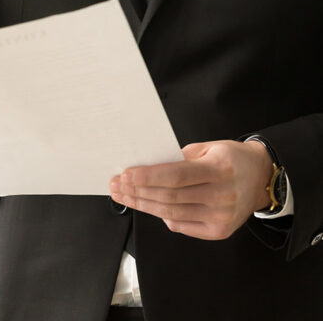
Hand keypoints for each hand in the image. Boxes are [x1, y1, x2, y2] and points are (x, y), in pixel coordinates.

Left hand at [109, 139, 273, 239]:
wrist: (262, 179)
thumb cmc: (232, 159)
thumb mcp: (211, 147)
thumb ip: (182, 156)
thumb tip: (149, 164)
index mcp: (219, 169)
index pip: (177, 176)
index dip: (149, 177)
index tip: (126, 174)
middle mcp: (221, 196)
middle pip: (170, 197)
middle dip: (138, 192)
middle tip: (117, 185)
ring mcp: (221, 217)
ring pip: (173, 213)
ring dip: (144, 205)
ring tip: (124, 196)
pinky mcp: (219, 231)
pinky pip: (183, 226)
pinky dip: (164, 216)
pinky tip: (149, 207)